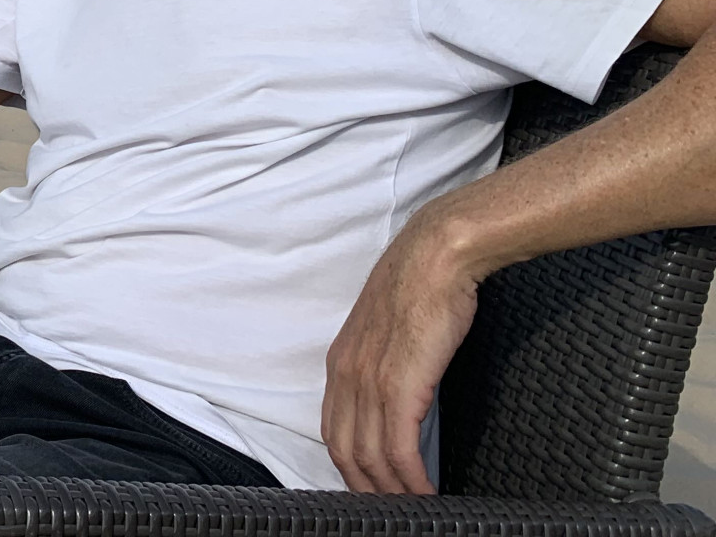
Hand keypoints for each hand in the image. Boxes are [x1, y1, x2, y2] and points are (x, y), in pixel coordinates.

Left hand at [322, 213, 479, 493]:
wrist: (435, 258)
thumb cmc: (420, 290)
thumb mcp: (388, 334)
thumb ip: (384, 367)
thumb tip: (399, 399)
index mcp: (340, 363)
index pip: (333, 431)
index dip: (349, 468)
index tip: (368, 489)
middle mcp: (346, 375)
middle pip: (346, 452)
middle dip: (367, 490)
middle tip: (390, 513)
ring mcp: (369, 381)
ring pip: (371, 457)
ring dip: (392, 492)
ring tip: (413, 510)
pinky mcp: (399, 385)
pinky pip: (399, 448)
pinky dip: (412, 479)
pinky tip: (428, 493)